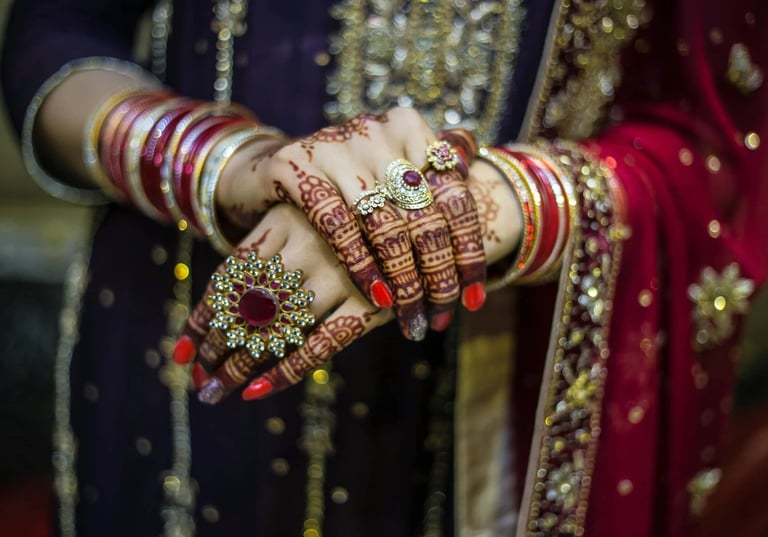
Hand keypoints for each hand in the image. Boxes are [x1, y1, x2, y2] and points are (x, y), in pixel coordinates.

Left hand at [175, 203, 393, 402]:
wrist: (429, 211)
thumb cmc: (358, 219)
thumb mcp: (312, 216)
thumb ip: (274, 250)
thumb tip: (220, 307)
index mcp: (286, 220)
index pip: (230, 277)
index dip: (204, 318)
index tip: (184, 352)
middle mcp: (309, 246)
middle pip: (247, 308)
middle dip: (217, 350)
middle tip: (199, 382)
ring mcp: (340, 276)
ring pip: (276, 329)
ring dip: (240, 365)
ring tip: (216, 392)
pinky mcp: (370, 304)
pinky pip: (320, 345)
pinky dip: (287, 371)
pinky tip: (258, 391)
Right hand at [217, 108, 486, 338]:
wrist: (272, 165)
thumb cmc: (345, 181)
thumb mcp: (391, 176)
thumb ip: (434, 193)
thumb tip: (479, 256)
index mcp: (412, 129)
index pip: (456, 197)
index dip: (469, 252)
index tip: (474, 298)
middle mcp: (378, 131)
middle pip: (425, 216)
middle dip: (438, 276)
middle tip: (439, 316)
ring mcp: (337, 146)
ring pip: (387, 226)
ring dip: (404, 282)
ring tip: (411, 320)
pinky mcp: (297, 165)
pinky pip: (339, 227)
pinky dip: (362, 266)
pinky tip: (378, 298)